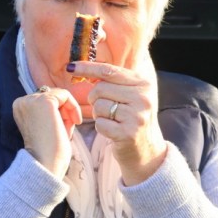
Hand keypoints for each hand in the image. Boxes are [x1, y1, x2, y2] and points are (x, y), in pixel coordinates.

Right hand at [12, 86, 81, 175]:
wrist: (46, 164)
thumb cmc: (48, 150)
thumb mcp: (45, 125)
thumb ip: (49, 110)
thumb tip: (62, 96)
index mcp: (19, 108)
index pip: (44, 100)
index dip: (58, 113)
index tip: (62, 129)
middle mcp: (22, 101)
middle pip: (52, 97)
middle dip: (64, 113)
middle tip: (66, 131)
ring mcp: (31, 100)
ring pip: (60, 95)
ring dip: (68, 112)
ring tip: (67, 130)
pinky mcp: (44, 101)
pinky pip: (65, 94)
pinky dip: (74, 107)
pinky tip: (74, 123)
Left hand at [73, 59, 167, 184]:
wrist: (147, 149)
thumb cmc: (132, 118)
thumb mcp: (131, 95)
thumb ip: (113, 81)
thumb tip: (82, 68)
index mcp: (143, 83)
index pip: (109, 70)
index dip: (87, 68)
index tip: (70, 67)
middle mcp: (142, 98)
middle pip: (100, 89)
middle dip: (95, 98)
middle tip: (105, 107)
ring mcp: (137, 116)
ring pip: (99, 106)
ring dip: (99, 114)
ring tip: (112, 119)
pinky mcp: (128, 133)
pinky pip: (100, 124)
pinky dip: (101, 127)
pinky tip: (112, 131)